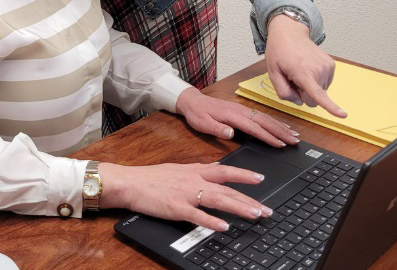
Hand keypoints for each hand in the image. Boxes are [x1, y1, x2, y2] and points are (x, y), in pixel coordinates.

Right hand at [99, 161, 271, 231]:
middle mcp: (194, 180)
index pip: (225, 171)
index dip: (244, 174)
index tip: (260, 179)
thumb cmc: (152, 178)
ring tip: (255, 214)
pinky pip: (198, 216)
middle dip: (249, 198)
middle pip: (227, 189)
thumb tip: (216, 169)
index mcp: (195, 170)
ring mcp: (186, 194)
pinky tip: (224, 227)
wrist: (130, 182)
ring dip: (239, 207)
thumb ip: (199, 170)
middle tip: (266, 209)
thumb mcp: (179, 169)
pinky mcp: (176, 208)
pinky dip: (211, 221)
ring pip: (218, 200)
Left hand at [176, 87, 300, 146]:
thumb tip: (231, 133)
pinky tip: (282, 127)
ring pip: (266, 118)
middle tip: (295, 141)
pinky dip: (275, 122)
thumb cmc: (197, 114)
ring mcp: (244, 110)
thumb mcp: (202, 123)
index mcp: (233, 115)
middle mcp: (241, 111)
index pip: (254, 127)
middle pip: (265, 122)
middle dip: (281, 132)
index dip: (268, 137)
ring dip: (281, 127)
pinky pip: (262, 116)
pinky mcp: (244, 111)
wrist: (193, 101)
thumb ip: (216, 128)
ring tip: (295, 135)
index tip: (280, 144)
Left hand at [264, 15, 345, 117]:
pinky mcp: (331, 65)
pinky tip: (307, 68)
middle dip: (303, 93)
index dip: (331, 107)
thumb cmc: (279, 52)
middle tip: (293, 77)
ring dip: (309, 85)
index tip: (343, 115)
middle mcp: (319, 70)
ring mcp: (327, 67)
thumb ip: (283, 92)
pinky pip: (323, 84)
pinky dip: (315, 80)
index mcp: (303, 73)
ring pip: (319, 91)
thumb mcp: (273, 73)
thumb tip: (299, 101)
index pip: (318, 94)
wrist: (290, 32)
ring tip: (299, 70)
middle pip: (313, 99)